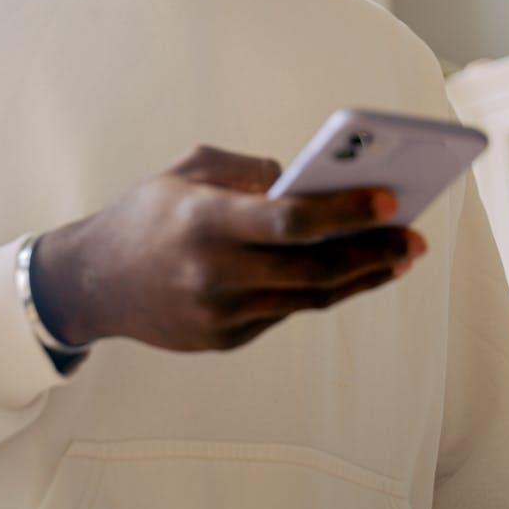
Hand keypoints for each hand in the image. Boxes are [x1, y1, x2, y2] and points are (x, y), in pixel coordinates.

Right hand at [30, 145, 426, 352]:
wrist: (93, 282)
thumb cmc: (145, 212)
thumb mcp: (186, 169)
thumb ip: (247, 170)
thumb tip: (305, 183)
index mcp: (204, 219)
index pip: (290, 220)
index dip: (345, 212)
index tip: (390, 200)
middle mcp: (214, 272)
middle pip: (314, 268)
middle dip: (373, 252)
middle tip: (414, 237)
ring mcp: (220, 314)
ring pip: (309, 298)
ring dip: (360, 277)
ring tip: (397, 256)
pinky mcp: (224, 340)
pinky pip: (285, 313)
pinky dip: (320, 291)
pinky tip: (349, 272)